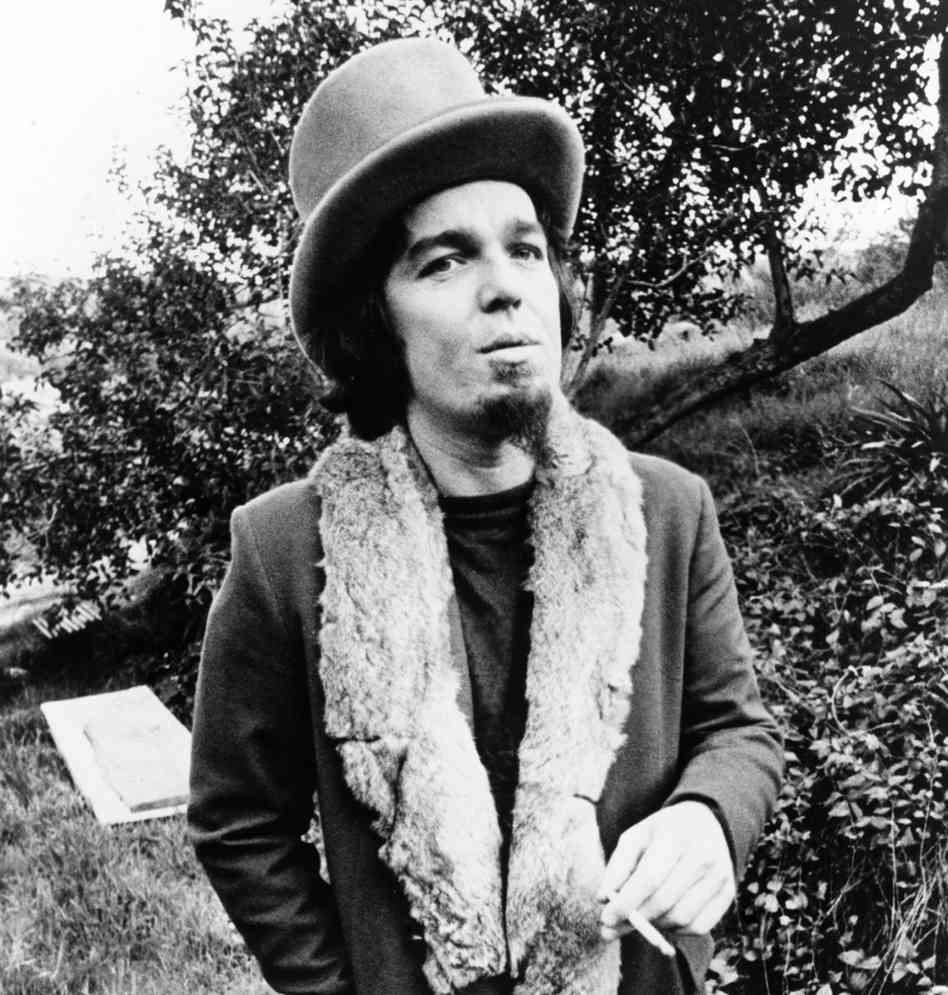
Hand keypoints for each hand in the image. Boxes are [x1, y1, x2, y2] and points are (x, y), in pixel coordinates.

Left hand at [597, 801, 734, 942]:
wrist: (706, 822)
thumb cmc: (663, 832)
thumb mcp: (636, 836)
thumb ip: (618, 866)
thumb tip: (603, 899)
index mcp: (676, 836)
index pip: (650, 878)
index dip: (626, 902)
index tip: (605, 918)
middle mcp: (703, 856)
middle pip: (664, 901)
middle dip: (635, 920)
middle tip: (612, 928)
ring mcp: (720, 876)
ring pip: (681, 918)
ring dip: (654, 925)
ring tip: (638, 917)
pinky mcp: (728, 894)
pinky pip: (699, 927)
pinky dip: (675, 930)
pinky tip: (662, 918)